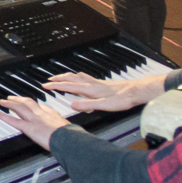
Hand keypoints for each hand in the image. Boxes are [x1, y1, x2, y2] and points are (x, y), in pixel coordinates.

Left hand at [0, 96, 70, 150]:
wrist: (68, 139)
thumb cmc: (71, 136)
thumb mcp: (69, 127)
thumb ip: (64, 124)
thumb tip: (64, 124)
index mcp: (52, 114)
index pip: (41, 106)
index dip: (34, 104)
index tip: (30, 103)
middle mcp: (42, 114)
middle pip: (28, 103)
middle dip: (19, 99)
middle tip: (11, 98)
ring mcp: (34, 120)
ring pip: (19, 108)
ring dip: (10, 104)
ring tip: (3, 101)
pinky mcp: (29, 128)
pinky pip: (14, 121)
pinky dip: (5, 116)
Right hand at [42, 71, 164, 111]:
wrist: (136, 91)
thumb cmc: (122, 99)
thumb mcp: (104, 105)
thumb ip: (87, 105)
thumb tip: (72, 105)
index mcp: (89, 90)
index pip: (68, 86)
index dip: (55, 86)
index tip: (45, 85)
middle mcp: (91, 84)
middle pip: (71, 78)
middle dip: (58, 79)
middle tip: (48, 80)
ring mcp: (97, 83)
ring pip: (77, 76)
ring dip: (67, 76)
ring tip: (61, 77)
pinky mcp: (102, 84)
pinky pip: (85, 77)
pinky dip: (77, 77)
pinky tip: (81, 79)